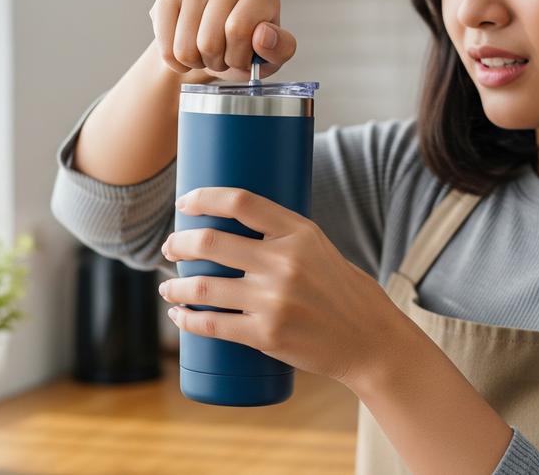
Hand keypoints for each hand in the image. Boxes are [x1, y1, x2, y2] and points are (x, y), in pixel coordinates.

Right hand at [149, 0, 296, 82]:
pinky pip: (165, 45)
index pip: (238, 31)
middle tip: (222, 56)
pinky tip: (184, 50)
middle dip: (215, 61)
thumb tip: (262, 36)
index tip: (241, 58)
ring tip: (206, 52)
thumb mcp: (272, 57)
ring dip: (195, 62)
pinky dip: (173, 60)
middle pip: (209, 41)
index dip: (237, 57)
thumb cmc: (247, 50)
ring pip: (185, 47)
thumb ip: (280, 49)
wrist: (212, 47)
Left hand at [158, 186, 409, 387]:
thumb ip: (281, 238)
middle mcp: (284, 262)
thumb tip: (233, 229)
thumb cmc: (343, 292)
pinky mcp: (266, 335)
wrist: (369, 340)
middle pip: (211, 242)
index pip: (241, 202)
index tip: (184, 203)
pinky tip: (179, 315)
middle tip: (171, 248)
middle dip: (179, 243)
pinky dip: (187, 319)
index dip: (205, 198)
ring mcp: (273, 300)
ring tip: (168, 288)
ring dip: (176, 287)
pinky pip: (212, 324)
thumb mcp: (319, 248)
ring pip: (203, 286)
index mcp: (299, 233)